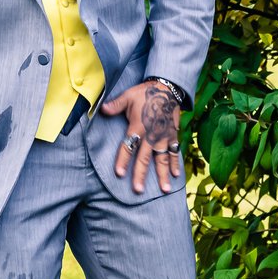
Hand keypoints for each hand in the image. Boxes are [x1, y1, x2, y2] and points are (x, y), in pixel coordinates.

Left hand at [106, 79, 186, 194]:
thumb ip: (115, 105)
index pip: (129, 146)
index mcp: (138, 126)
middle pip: (145, 158)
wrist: (167, 88)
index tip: (120, 174)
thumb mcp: (128, 96)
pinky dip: (175, 163)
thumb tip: (101, 109)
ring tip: (164, 189)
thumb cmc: (145, 93)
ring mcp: (164, 137)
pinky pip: (174, 152)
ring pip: (162, 159)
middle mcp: (151, 135)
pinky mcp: (173, 135)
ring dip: (162, 175)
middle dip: (141, 174)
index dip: (123, 160)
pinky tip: (176, 176)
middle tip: (138, 190)